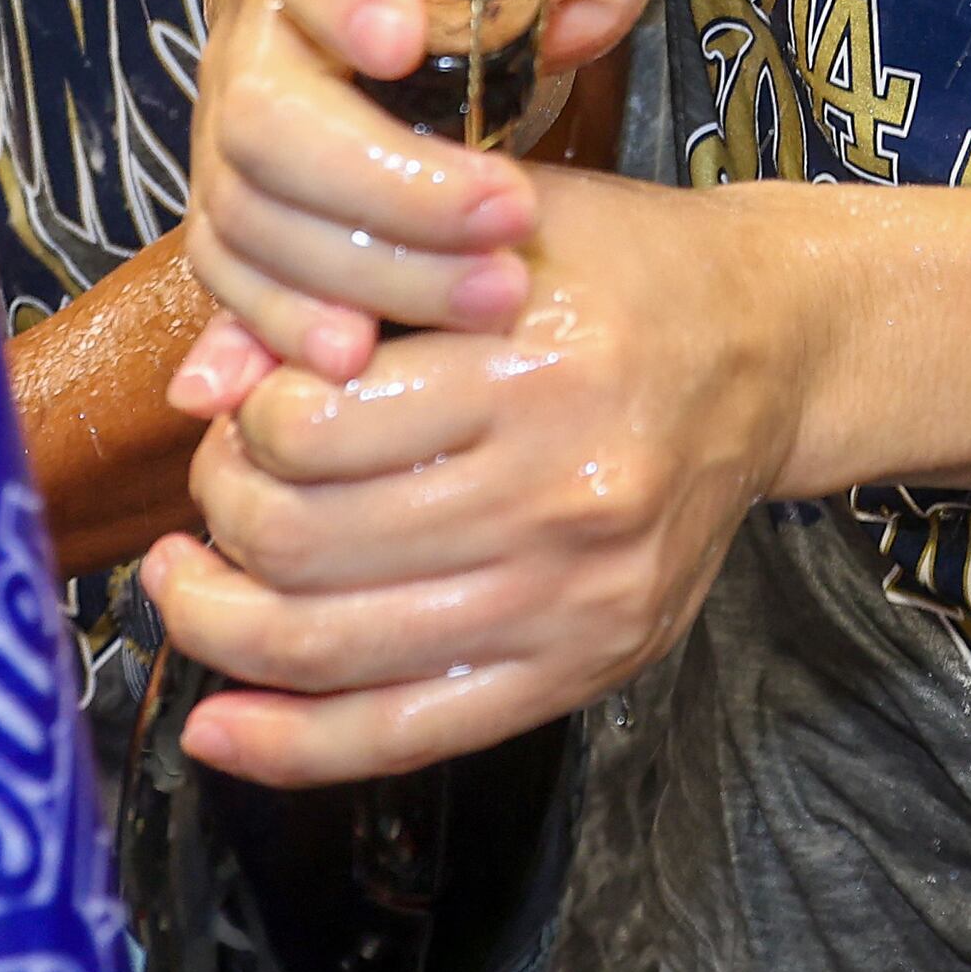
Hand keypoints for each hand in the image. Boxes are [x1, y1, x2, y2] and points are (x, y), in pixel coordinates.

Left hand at [148, 167, 808, 781]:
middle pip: (300, 541)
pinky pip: (405, 736)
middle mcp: (564, 490)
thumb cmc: (627, 271)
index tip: (249, 401)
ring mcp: (578, 597)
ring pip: (328, 647)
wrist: (777, 347)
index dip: (242, 418)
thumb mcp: (496, 225)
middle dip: (218, 514)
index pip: (309, 427)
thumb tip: (198, 385)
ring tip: (192, 583)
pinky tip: (219, 726)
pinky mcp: (588, 666)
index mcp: (538, 365)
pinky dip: (289, 746)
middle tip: (220, 482)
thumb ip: (346, 286)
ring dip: (219, 626)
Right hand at [177, 0, 656, 399]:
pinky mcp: (256, 210)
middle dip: (384, 183)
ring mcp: (242, 124)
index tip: (406, 44)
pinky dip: (286, 332)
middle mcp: (257, 25)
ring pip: (252, 217)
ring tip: (495, 295)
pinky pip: (241, 283)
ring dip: (371, 272)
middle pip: (261, 116)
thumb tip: (507, 3)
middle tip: (509, 214)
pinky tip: (360, 360)